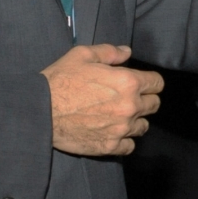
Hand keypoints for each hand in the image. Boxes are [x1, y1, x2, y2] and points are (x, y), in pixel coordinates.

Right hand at [40, 44, 163, 156]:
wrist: (40, 110)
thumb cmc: (60, 80)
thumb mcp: (82, 55)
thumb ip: (110, 52)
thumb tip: (127, 52)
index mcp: (128, 82)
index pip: (157, 83)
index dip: (150, 81)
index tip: (142, 82)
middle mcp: (129, 107)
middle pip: (154, 105)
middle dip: (145, 99)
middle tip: (129, 98)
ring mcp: (120, 129)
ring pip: (143, 126)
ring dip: (135, 120)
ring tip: (120, 116)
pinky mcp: (109, 146)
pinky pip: (129, 146)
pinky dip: (124, 140)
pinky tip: (113, 131)